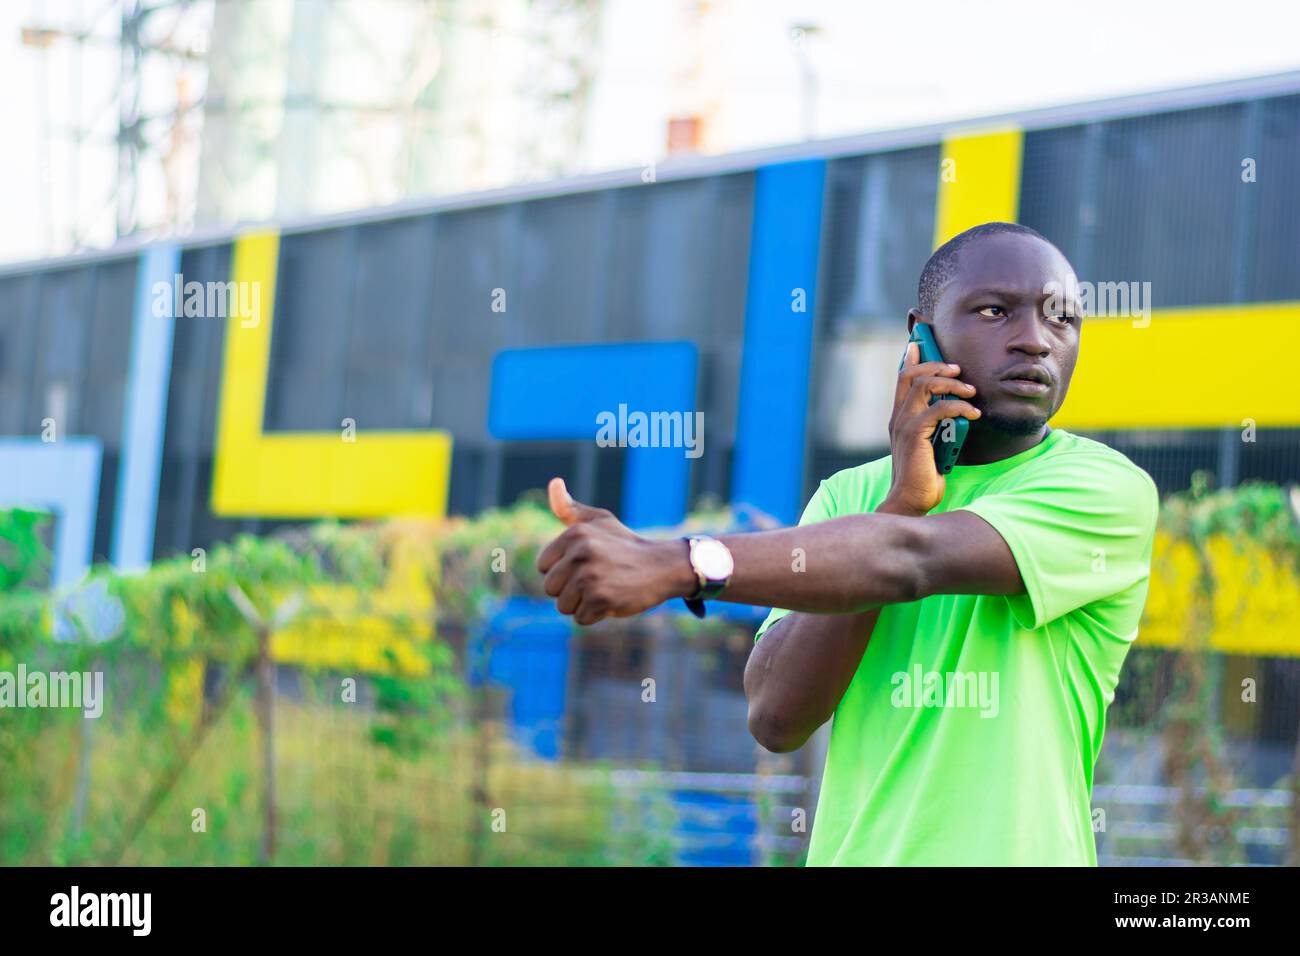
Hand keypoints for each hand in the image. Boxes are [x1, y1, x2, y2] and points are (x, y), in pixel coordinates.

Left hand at [536, 478, 696, 625]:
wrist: (661, 566)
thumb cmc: (624, 544)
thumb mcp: (599, 521)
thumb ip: (569, 508)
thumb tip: (554, 483)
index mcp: (575, 533)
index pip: (543, 566)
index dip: (562, 571)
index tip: (585, 565)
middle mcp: (580, 553)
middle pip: (550, 588)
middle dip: (570, 590)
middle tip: (596, 579)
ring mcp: (590, 576)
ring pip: (563, 606)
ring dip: (582, 604)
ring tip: (604, 588)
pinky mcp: (600, 598)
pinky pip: (580, 618)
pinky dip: (595, 615)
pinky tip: (612, 599)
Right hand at [884, 338, 981, 514]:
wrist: (910, 501)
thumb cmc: (923, 477)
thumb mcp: (931, 446)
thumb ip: (936, 427)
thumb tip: (955, 411)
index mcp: (899, 418)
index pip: (901, 379)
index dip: (910, 359)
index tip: (919, 344)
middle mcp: (897, 417)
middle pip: (912, 375)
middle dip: (936, 365)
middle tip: (957, 369)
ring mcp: (903, 425)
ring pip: (924, 386)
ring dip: (952, 384)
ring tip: (970, 392)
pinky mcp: (914, 435)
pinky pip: (938, 409)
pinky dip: (959, 406)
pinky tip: (973, 414)